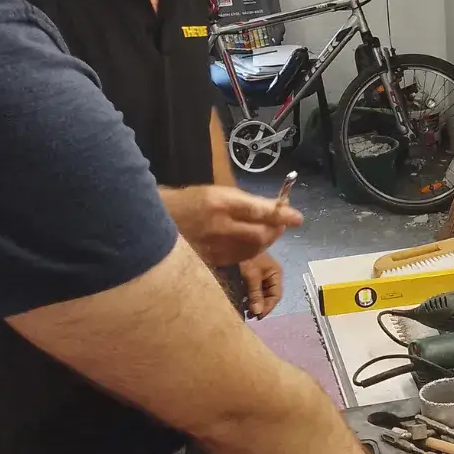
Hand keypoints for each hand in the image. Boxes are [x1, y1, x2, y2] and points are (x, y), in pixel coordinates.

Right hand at [163, 186, 301, 265]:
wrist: (156, 222)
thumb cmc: (191, 202)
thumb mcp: (218, 193)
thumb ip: (247, 202)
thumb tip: (278, 207)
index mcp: (219, 202)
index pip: (258, 210)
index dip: (280, 215)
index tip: (297, 218)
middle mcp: (218, 226)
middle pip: (259, 234)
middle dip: (276, 230)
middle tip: (283, 224)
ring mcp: (214, 246)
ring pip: (252, 249)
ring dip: (267, 241)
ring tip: (270, 232)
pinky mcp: (211, 260)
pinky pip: (240, 258)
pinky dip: (252, 251)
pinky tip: (252, 243)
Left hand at [240, 252, 283, 317]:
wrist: (232, 242)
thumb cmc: (247, 257)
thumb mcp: (252, 276)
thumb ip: (255, 294)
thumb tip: (258, 313)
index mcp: (275, 274)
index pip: (275, 296)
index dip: (268, 307)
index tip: (257, 317)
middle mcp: (269, 276)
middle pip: (267, 296)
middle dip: (259, 306)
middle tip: (249, 315)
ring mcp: (259, 276)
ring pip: (258, 294)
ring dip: (252, 303)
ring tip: (243, 311)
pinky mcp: (249, 276)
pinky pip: (250, 290)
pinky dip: (246, 297)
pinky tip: (239, 302)